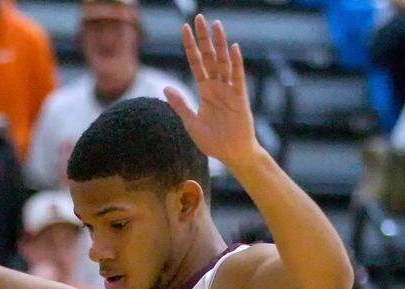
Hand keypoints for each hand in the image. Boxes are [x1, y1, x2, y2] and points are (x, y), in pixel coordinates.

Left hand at [165, 16, 257, 169]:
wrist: (231, 155)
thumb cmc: (213, 142)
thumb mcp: (191, 123)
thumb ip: (180, 105)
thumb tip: (165, 87)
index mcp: (205, 90)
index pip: (196, 63)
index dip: (190, 46)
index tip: (184, 29)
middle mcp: (217, 86)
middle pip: (209, 57)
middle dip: (204, 38)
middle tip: (199, 18)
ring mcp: (229, 90)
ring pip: (223, 62)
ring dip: (219, 44)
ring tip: (216, 25)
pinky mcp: (240, 97)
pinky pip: (238, 77)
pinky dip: (236, 63)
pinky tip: (233, 48)